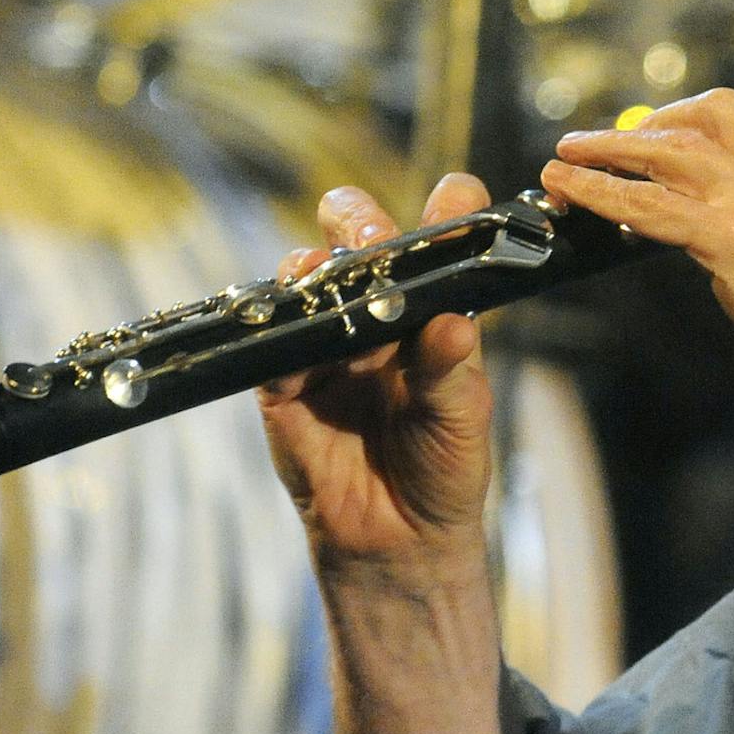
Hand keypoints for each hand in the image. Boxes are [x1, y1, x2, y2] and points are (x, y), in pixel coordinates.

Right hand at [257, 175, 493, 574]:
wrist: (398, 538)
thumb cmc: (444, 466)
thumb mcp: (461, 418)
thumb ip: (451, 369)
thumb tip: (452, 325)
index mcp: (431, 310)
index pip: (439, 245)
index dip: (448, 212)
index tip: (457, 195)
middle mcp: (377, 313)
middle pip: (359, 238)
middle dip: (360, 219)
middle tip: (372, 232)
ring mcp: (326, 342)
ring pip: (308, 280)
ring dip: (317, 273)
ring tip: (334, 287)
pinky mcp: (282, 383)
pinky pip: (272, 347)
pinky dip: (282, 341)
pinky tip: (297, 344)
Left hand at [538, 89, 733, 422]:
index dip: (705, 121)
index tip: (675, 136)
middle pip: (710, 114)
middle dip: (656, 121)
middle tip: (618, 142)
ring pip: (669, 149)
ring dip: (610, 147)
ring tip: (571, 153)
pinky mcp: (731, 238)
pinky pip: (647, 201)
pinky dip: (599, 190)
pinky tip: (571, 190)